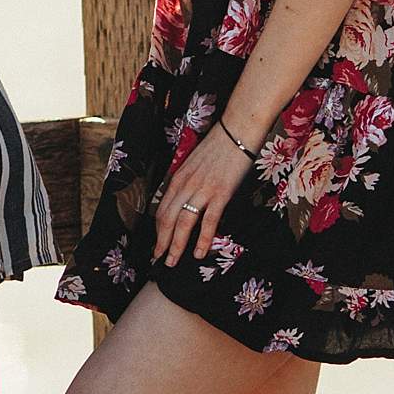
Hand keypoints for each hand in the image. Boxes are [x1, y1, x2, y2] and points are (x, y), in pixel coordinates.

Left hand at [155, 117, 254, 265]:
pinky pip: (208, 221)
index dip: (157, 230)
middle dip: (161, 242)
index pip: (161, 209)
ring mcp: (202, 190)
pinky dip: (202, 239)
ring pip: (182, 223)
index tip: (157, 244)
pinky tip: (199, 253)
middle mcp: (185, 185)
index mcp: (178, 177)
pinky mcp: (220, 193)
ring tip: (172, 262)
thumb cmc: (218, 146)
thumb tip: (185, 199)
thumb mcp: (194, 163)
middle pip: (167, 219)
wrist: (236, 131)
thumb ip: (187, 181)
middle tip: (159, 259)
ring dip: (176, 246)